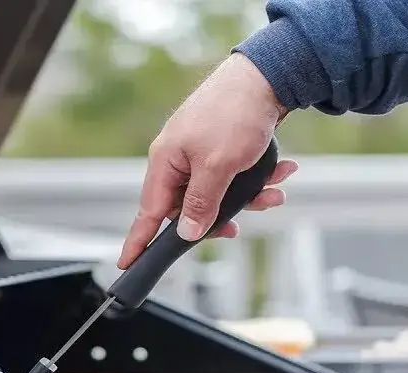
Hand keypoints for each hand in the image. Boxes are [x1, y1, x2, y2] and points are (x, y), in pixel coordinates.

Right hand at [118, 53, 297, 268]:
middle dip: (221, 216)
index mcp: (166, 162)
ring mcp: (199, 152)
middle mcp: (178, 159)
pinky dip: (256, 179)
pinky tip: (280, 171)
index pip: (149, 212)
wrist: (267, 75)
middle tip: (237, 227)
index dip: (138, 241)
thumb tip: (186, 232)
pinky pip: (233, 176)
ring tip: (274, 191)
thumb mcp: (217, 166)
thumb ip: (200, 203)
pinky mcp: (221, 146)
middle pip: (189, 207)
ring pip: (218, 193)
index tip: (127, 263)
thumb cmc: (234, 113)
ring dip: (248, 197)